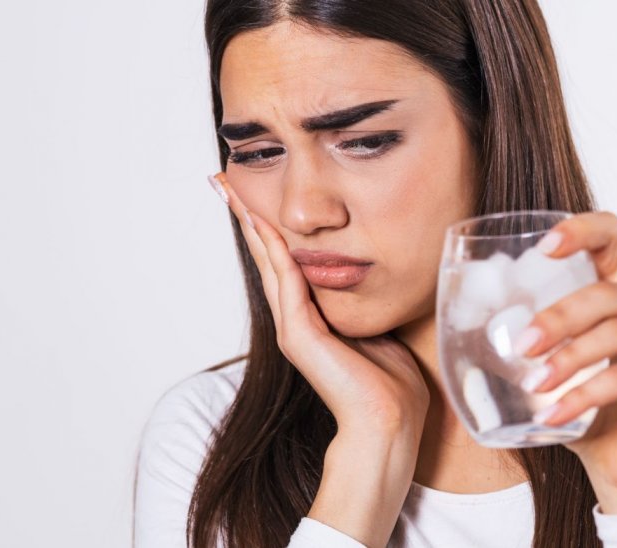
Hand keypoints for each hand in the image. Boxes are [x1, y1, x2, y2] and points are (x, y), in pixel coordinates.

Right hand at [208, 172, 426, 545]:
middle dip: (246, 217)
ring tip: (232, 193)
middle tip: (224, 181)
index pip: (285, 261)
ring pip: (268, 264)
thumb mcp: (378, 325)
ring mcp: (294, 328)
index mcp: (313, 317)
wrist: (390, 421)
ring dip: (251, 226)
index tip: (254, 193)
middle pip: (266, 256)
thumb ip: (364, 300)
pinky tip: (265, 224)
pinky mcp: (299, 337)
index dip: (269, 226)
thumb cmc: (392, 382)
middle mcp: (296, 320)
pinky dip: (274, 253)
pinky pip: (286, 283)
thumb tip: (375, 270)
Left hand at [518, 211, 616, 513]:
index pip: (612, 237)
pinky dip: (584, 395)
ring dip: (568, 359)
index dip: (582, 229)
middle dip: (558, 317)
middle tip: (521, 345)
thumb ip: (526, 336)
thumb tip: (457, 317)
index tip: (544, 246)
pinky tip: (553, 415)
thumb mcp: (551, 366)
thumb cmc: (585, 411)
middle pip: (606, 293)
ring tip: (533, 386)